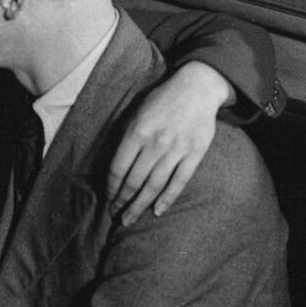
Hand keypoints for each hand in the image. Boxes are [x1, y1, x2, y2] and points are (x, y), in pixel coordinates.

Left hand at [108, 62, 233, 224]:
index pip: (118, 168)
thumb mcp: (137, 112)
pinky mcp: (195, 154)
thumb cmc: (162, 100)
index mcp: (137, 131)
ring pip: (154, 186)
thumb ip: (126, 137)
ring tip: (129, 219)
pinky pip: (179, 182)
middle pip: (134, 181)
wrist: (197, 87)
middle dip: (122, 201)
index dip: (111, 187)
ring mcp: (177, 150)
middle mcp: (156, 143)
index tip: (108, 198)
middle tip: (115, 215)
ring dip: (140, 206)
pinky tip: (157, 212)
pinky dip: (167, 199)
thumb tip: (115, 168)